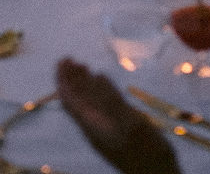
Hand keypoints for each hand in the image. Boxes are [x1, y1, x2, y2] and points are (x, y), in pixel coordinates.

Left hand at [56, 58, 179, 173]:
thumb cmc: (146, 151)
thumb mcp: (130, 122)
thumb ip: (113, 100)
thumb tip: (98, 76)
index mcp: (93, 125)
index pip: (70, 100)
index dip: (64, 80)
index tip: (63, 60)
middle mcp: (94, 126)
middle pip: (75, 100)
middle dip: (70, 79)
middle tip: (70, 58)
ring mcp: (105, 129)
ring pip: (86, 104)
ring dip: (81, 84)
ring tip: (83, 66)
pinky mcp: (116, 130)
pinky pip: (99, 108)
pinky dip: (97, 93)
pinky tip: (103, 84)